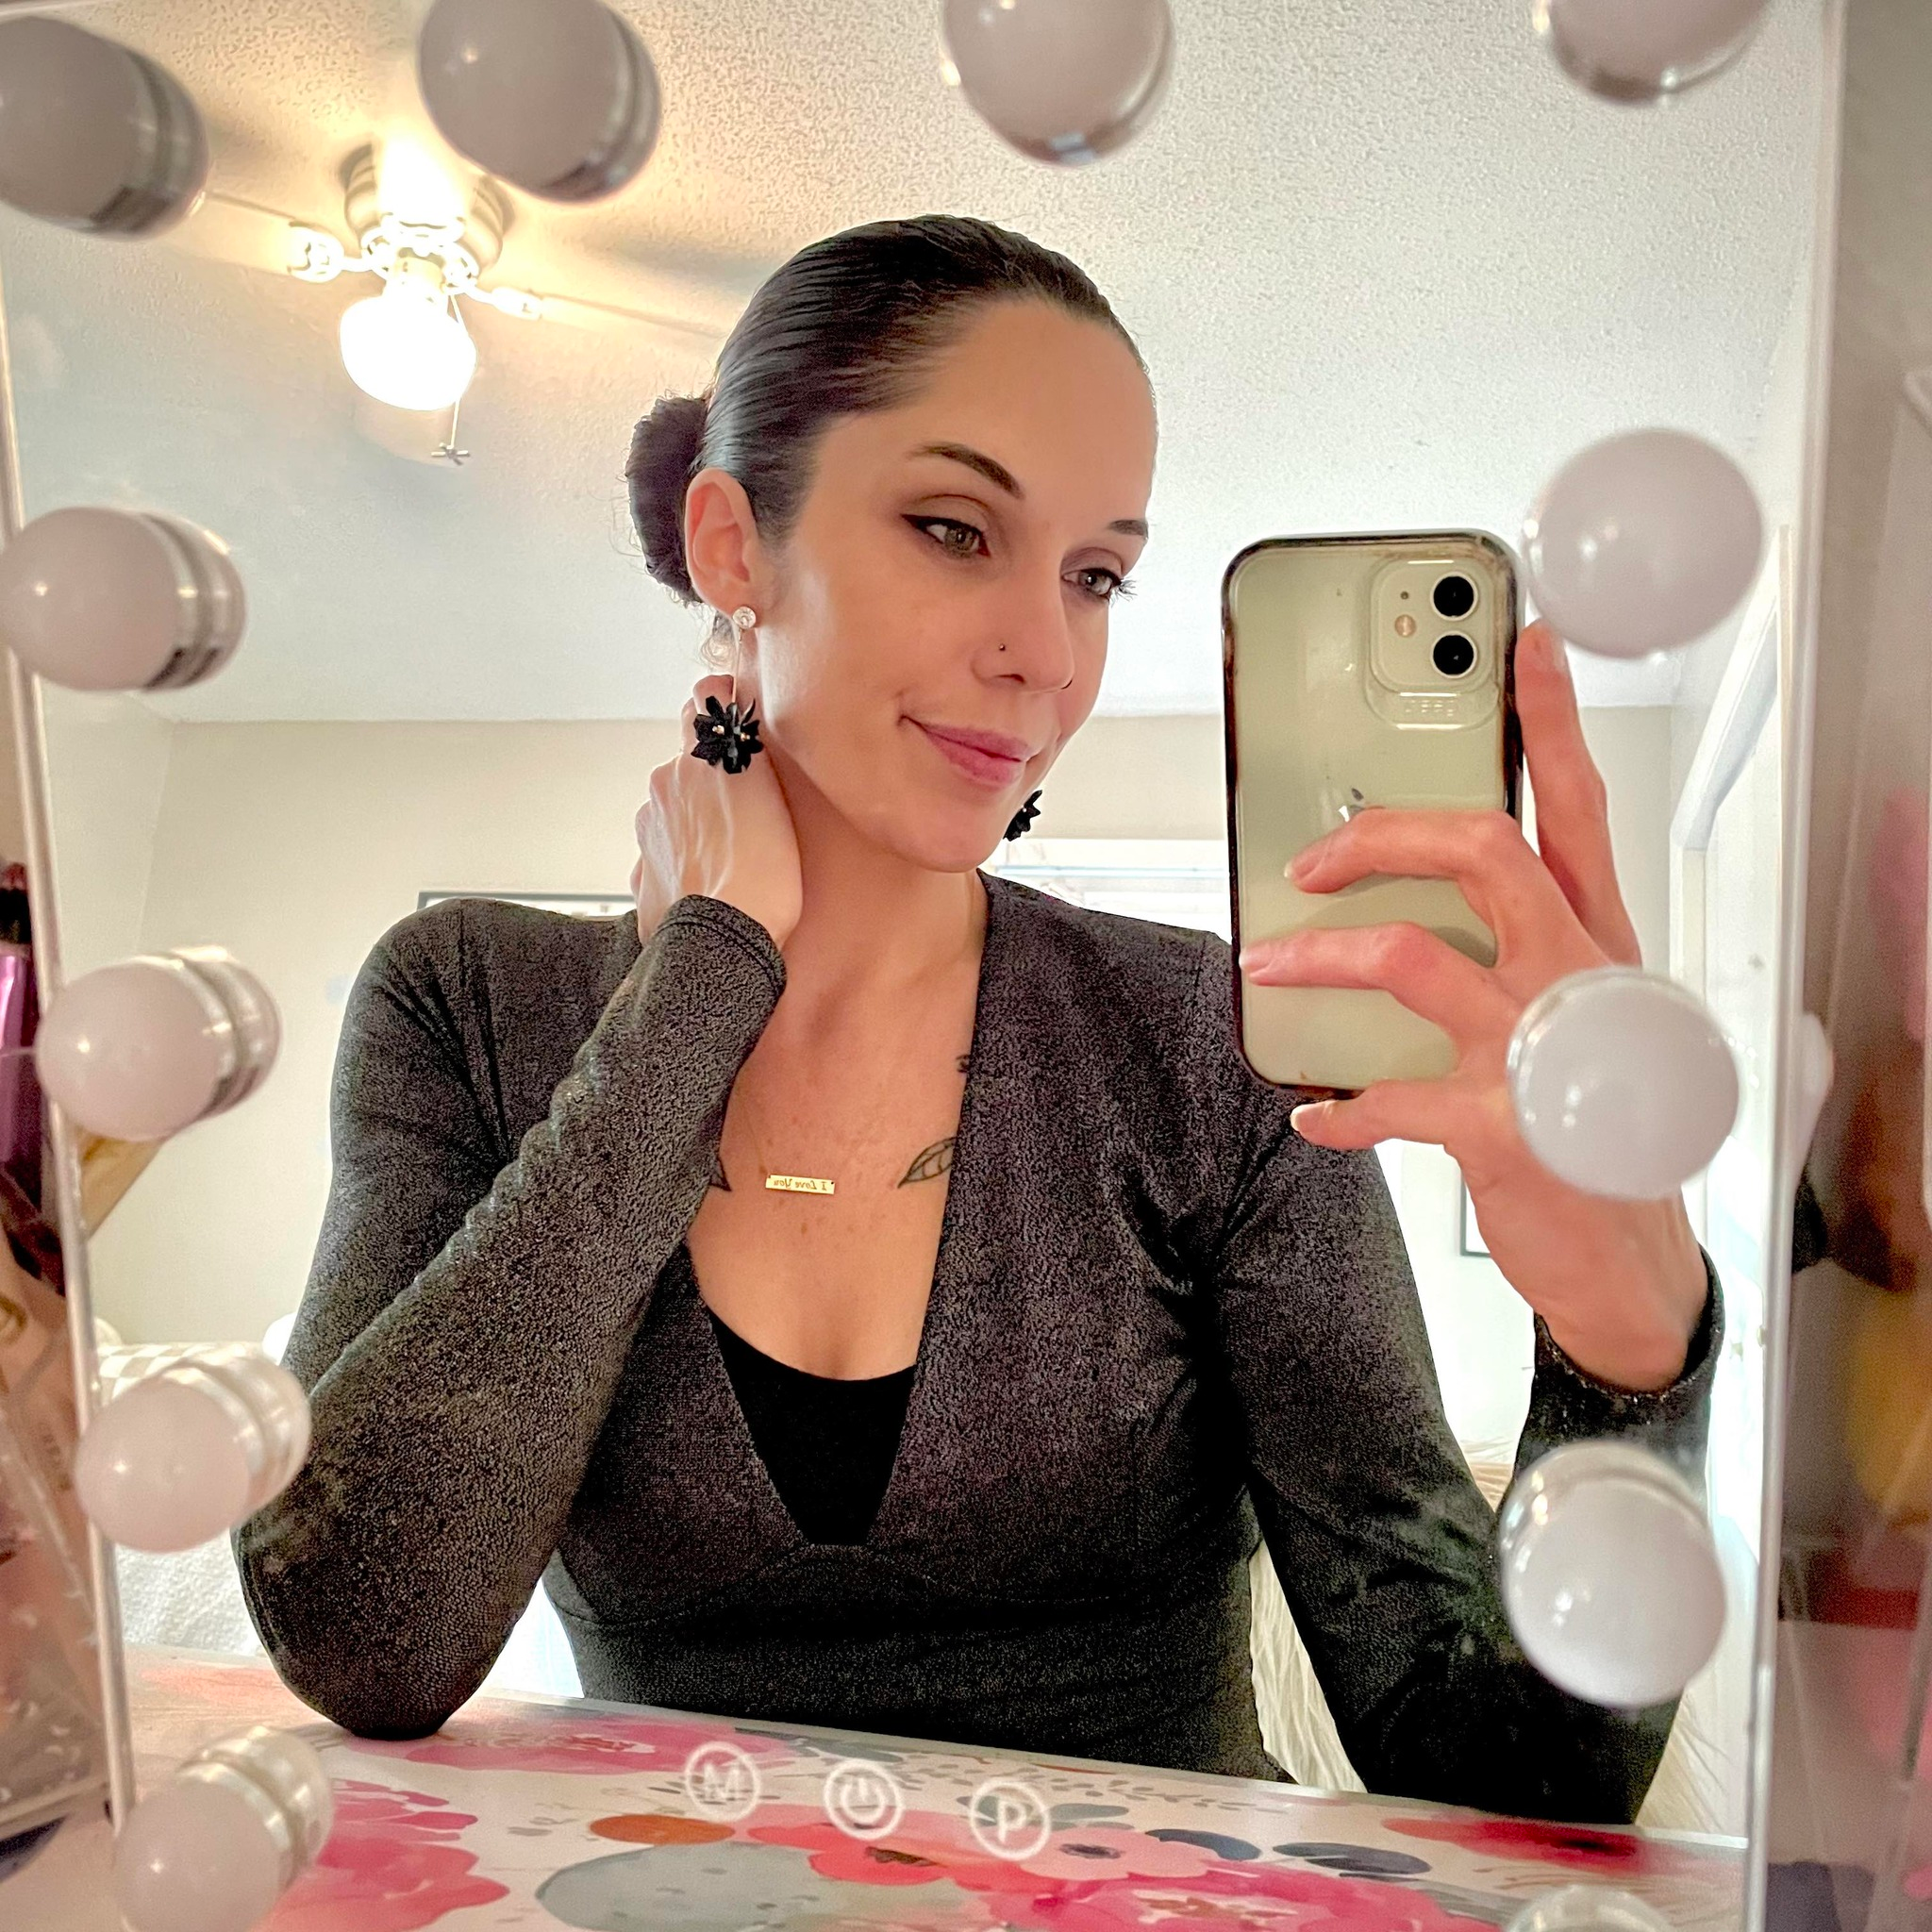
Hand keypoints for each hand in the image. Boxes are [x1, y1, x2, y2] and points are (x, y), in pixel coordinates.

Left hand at [631, 675, 803, 948]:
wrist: (725, 939)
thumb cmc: (766, 872)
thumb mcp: (773, 792)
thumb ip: (752, 748)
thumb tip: (740, 714)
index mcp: (699, 758)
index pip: (703, 697)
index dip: (723, 705)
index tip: (740, 719)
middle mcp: (664, 783)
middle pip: (688, 760)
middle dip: (712, 776)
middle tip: (749, 809)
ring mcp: (647, 830)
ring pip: (673, 809)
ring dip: (695, 822)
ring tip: (731, 856)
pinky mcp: (641, 874)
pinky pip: (664, 857)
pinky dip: (683, 864)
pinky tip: (710, 885)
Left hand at [1238, 622, 1706, 1391]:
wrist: (1627, 1252)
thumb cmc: (1591, 1110)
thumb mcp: (1574, 1012)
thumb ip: (1509, 948)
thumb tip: (1403, 902)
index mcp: (1591, 935)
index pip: (1575, 806)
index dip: (1548, 722)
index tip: (1522, 648)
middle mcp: (1571, 973)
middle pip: (1479, 849)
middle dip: (1383, 834)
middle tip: (1313, 857)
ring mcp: (1538, 1045)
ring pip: (1409, 957)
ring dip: (1320, 957)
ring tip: (1267, 966)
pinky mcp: (1500, 1122)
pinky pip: (1388, 1095)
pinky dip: (1338, 1105)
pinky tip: (1314, 1112)